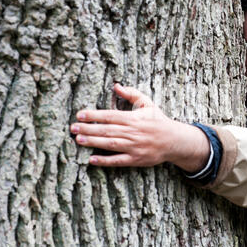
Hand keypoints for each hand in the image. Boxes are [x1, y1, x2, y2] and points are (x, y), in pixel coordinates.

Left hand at [71, 83, 209, 171]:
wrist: (174, 140)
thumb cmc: (157, 120)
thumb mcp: (147, 103)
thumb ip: (131, 94)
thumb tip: (116, 86)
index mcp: (134, 118)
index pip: (110, 116)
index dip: (94, 115)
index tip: (80, 114)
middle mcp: (133, 132)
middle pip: (107, 130)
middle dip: (89, 128)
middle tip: (73, 128)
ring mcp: (134, 147)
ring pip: (110, 144)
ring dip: (93, 142)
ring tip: (78, 140)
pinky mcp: (136, 159)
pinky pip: (118, 161)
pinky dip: (105, 161)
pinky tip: (92, 160)